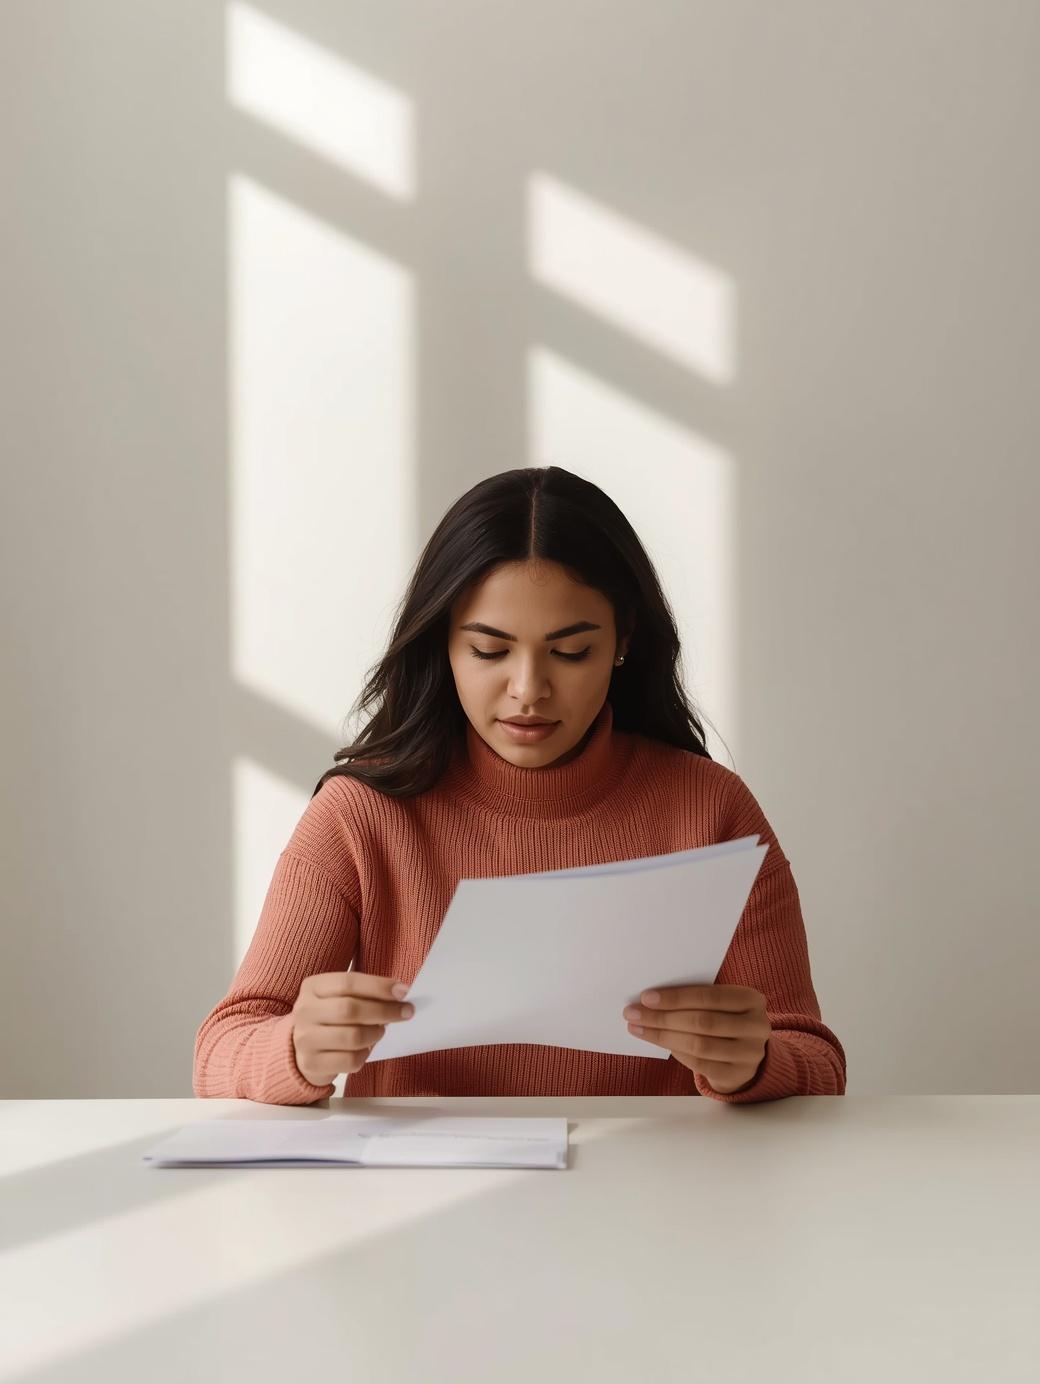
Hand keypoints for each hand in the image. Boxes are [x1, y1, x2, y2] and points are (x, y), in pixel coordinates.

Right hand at [291, 971, 415, 1085]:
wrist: (302, 1047)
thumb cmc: (331, 1016)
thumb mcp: (340, 996)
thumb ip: (365, 992)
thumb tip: (401, 992)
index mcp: (313, 986)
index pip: (348, 982)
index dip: (379, 986)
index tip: (403, 992)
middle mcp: (304, 1011)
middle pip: (350, 1009)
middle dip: (384, 1010)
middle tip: (405, 1012)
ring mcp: (305, 1039)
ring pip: (352, 1037)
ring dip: (375, 1034)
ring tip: (380, 1031)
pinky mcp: (311, 1064)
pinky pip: (349, 1061)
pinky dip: (365, 1055)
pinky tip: (365, 1049)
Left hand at [622, 984, 770, 1093]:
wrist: (746, 1055)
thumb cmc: (725, 1020)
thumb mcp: (721, 1004)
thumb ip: (696, 998)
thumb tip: (652, 997)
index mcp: (752, 999)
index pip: (710, 996)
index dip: (676, 997)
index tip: (646, 997)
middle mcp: (756, 1026)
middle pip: (702, 1022)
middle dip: (662, 1017)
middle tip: (633, 1014)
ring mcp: (750, 1053)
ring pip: (699, 1045)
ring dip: (663, 1036)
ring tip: (639, 1028)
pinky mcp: (738, 1075)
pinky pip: (700, 1064)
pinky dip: (676, 1052)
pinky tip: (659, 1042)